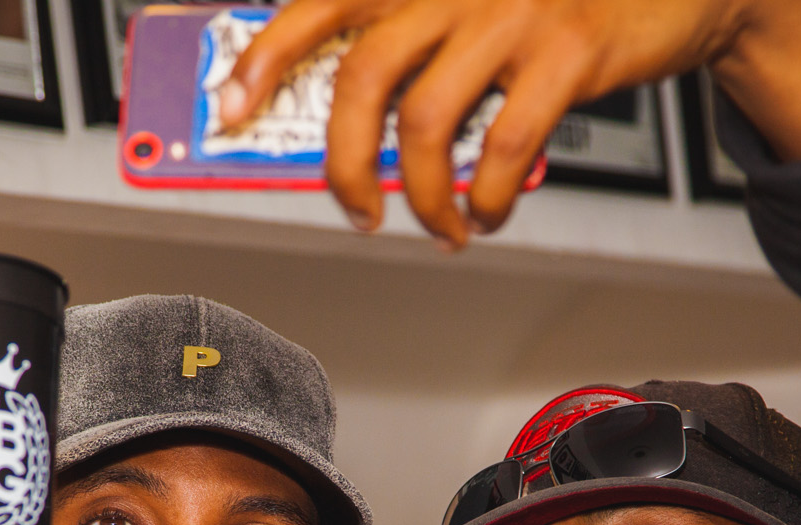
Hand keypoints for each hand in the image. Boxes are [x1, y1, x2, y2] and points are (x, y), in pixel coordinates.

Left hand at [221, 0, 800, 247]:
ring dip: (423, 197)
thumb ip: (419, 44)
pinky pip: (502, 147)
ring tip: (437, 225)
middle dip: (343, 164)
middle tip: (356, 209)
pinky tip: (488, 212)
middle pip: (361, 78)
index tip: (233, 106)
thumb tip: (349, 130)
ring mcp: (511, 13)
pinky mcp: (567, 52)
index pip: (323, 3)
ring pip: (425, 124)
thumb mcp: (479, 5)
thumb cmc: (565, 4)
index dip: (267, 56)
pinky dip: (486, 197)